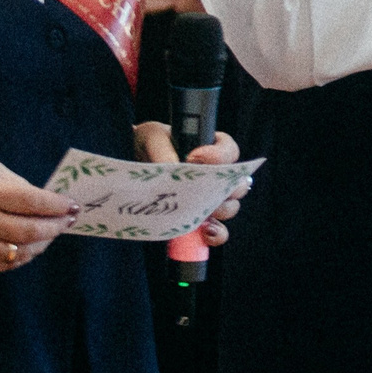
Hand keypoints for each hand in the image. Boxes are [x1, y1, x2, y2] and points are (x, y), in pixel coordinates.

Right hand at [0, 156, 79, 271]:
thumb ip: (15, 182)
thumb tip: (42, 198)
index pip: (32, 201)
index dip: (57, 206)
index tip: (72, 206)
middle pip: (30, 230)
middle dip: (56, 227)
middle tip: (67, 222)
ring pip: (20, 252)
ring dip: (42, 244)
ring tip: (50, 235)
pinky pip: (3, 265)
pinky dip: (21, 258)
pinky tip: (29, 248)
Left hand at [134, 122, 249, 246]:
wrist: (133, 162)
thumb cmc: (149, 142)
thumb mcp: (152, 137)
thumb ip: (162, 149)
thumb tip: (173, 167)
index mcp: (211, 148)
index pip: (229, 151)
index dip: (218, 156)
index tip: (193, 157)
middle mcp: (217, 174)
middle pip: (237, 185)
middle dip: (223, 190)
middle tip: (199, 191)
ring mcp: (209, 198)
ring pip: (230, 208)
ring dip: (218, 212)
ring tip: (198, 213)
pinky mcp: (199, 217)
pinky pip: (219, 231)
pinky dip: (215, 235)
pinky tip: (204, 233)